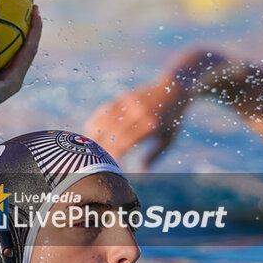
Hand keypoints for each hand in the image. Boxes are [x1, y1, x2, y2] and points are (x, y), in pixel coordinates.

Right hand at [85, 48, 227, 167]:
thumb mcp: (167, 139)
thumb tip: (141, 173)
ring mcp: (129, 103)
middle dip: (102, 149)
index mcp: (150, 125)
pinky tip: (90, 132)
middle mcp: (138, 112)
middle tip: (95, 161)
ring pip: (105, 121)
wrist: (173, 89)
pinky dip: (96, 121)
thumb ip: (153, 157)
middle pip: (113, 133)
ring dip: (94, 135)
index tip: (109, 166)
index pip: (125, 142)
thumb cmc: (171, 120)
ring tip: (88, 148)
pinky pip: (105, 110)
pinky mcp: (123, 97)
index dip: (114, 155)